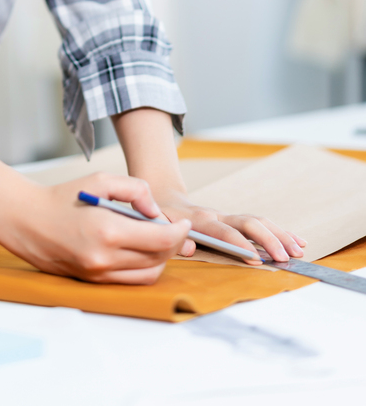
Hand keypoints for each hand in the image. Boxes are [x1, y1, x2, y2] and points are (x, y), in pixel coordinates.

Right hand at [0, 172, 191, 284]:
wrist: (26, 221)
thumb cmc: (62, 197)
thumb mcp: (99, 180)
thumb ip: (134, 189)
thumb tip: (155, 211)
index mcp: (106, 230)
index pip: (159, 240)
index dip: (178, 232)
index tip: (183, 223)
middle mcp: (103, 258)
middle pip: (158, 259)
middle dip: (174, 245)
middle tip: (175, 230)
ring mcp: (97, 274)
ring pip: (147, 275)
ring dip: (161, 259)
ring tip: (159, 240)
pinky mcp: (92, 282)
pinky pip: (129, 281)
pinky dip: (143, 268)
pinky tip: (141, 251)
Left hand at [154, 191, 306, 264]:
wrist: (163, 198)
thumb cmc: (161, 218)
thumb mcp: (159, 226)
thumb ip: (172, 237)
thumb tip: (189, 247)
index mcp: (200, 219)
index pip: (225, 232)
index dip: (241, 245)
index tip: (257, 260)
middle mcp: (218, 215)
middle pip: (249, 223)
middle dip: (269, 240)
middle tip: (285, 257)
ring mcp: (227, 216)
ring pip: (258, 222)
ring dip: (280, 235)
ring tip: (299, 250)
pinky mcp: (234, 221)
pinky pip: (260, 224)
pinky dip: (279, 232)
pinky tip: (297, 241)